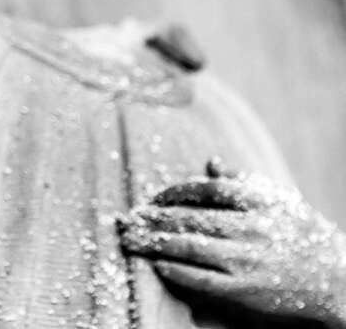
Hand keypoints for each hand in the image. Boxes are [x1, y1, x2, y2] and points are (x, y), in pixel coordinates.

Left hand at [120, 160, 345, 326]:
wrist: (339, 282)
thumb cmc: (304, 236)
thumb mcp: (280, 201)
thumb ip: (243, 182)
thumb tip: (210, 163)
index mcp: (260, 203)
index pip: (206, 190)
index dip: (174, 192)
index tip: (153, 197)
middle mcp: (252, 229)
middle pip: (190, 218)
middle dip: (153, 217)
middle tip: (128, 217)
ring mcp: (248, 261)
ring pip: (190, 247)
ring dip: (154, 242)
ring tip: (130, 238)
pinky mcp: (245, 290)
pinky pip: (202, 279)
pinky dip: (176, 270)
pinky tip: (157, 263)